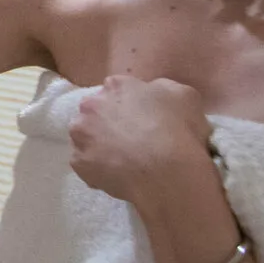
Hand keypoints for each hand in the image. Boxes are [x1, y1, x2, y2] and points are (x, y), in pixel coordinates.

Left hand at [69, 74, 215, 215]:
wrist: (165, 170)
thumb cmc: (178, 130)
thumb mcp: (185, 96)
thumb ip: (163, 89)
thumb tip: (153, 93)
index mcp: (116, 86)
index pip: (119, 91)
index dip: (132, 107)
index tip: (144, 121)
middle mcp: (90, 105)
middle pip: (97, 112)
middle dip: (110, 123)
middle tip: (132, 141)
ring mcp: (80, 134)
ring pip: (87, 137)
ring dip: (100, 145)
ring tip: (124, 160)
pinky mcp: (78, 162)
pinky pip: (87, 164)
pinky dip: (99, 169)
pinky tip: (118, 175)